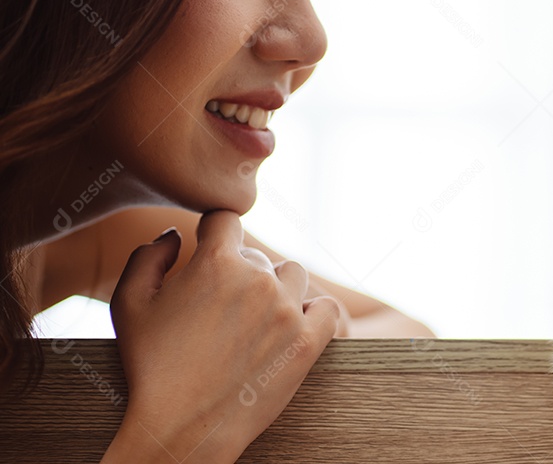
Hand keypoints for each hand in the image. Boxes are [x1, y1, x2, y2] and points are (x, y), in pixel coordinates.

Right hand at [103, 210, 340, 462]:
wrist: (182, 428)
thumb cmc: (150, 367)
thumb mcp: (129, 305)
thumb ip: (148, 257)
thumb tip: (174, 234)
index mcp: (216, 263)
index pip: (226, 220)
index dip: (214, 234)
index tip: (210, 251)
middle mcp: (258, 279)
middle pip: (257, 255)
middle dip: (239, 273)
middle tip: (221, 309)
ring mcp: (288, 310)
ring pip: (294, 275)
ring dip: (278, 288)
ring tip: (256, 317)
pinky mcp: (308, 341)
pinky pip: (327, 308)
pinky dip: (314, 313)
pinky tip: (295, 325)